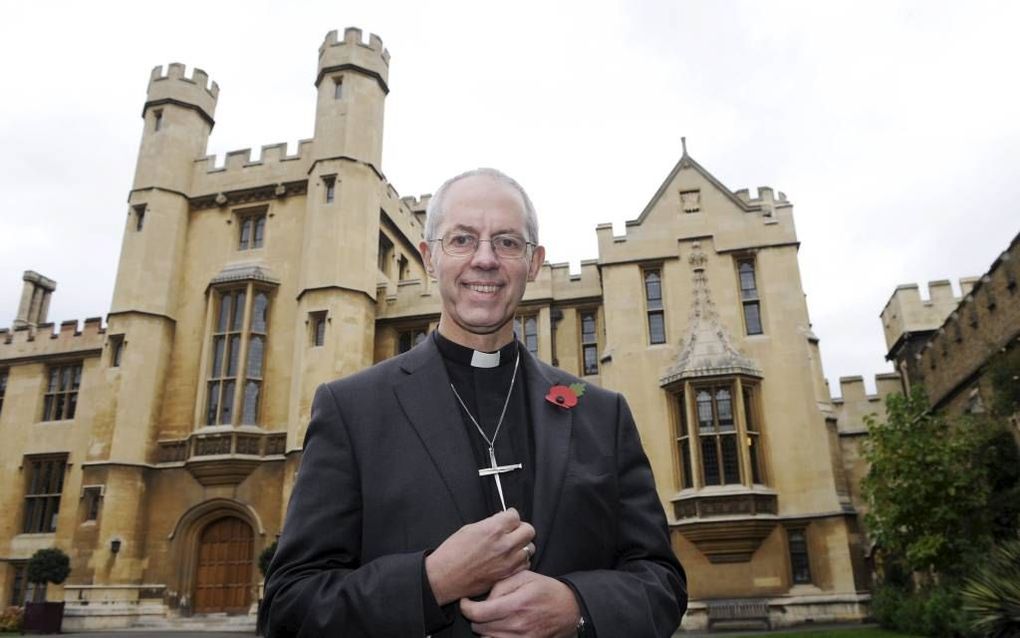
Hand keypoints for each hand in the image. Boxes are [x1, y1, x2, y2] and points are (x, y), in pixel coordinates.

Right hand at [426, 508, 534, 604]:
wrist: (444, 578)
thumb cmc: (452, 552)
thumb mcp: (469, 529)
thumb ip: (490, 523)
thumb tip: (503, 520)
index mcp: (493, 529)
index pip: (515, 516)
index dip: (510, 516)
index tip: (507, 518)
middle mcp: (504, 545)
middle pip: (529, 530)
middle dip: (520, 528)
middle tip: (512, 531)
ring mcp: (508, 562)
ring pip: (529, 548)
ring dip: (522, 545)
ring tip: (511, 546)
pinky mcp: (507, 575)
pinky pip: (525, 564)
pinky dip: (520, 560)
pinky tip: (509, 559)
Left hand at [460, 570, 579, 637]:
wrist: (569, 609)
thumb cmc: (545, 589)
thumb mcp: (524, 577)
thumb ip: (501, 585)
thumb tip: (485, 600)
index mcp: (515, 604)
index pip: (478, 613)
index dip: (466, 608)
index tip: (466, 602)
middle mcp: (517, 625)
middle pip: (479, 628)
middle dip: (475, 617)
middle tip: (481, 608)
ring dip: (484, 629)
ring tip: (491, 618)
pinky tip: (498, 629)